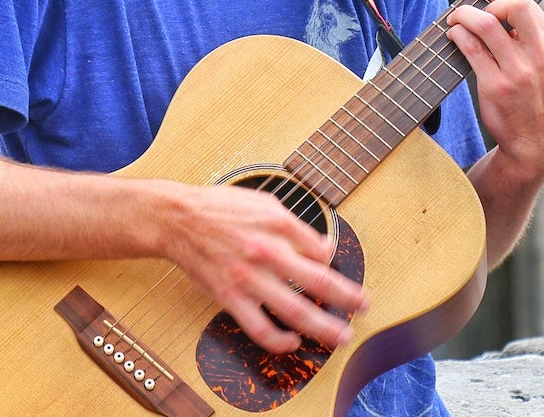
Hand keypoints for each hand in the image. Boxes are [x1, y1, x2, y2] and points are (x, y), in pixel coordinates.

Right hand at [159, 181, 366, 353]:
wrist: (179, 220)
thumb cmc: (221, 208)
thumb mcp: (265, 202)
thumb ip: (295, 226)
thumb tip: (323, 247)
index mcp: (278, 225)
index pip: (320, 251)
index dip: (334, 265)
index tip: (339, 275)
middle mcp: (268, 252)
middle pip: (318, 283)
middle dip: (347, 299)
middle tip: (363, 307)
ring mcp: (250, 278)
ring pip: (295, 312)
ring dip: (324, 327)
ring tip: (341, 337)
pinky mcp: (231, 298)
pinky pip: (260, 329)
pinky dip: (280, 341)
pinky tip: (293, 341)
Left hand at [446, 0, 543, 185]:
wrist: (538, 143)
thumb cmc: (538, 97)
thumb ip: (532, 34)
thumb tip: (498, 3)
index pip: (525, 1)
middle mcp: (540, 53)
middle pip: (512, 4)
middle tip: (468, 2)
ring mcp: (519, 71)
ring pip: (485, 24)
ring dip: (462, 16)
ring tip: (454, 20)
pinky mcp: (497, 86)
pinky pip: (471, 49)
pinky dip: (457, 36)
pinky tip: (454, 36)